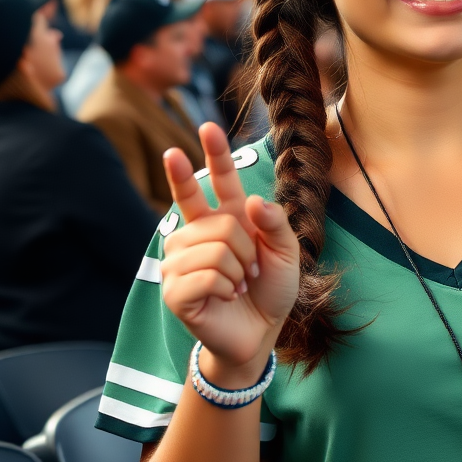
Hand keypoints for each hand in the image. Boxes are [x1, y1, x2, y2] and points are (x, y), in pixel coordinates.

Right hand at [161, 123, 299, 376]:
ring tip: (237, 284)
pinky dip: (225, 287)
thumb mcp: (287, 253)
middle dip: (246, 247)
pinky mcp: (173, 289)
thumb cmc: (271, 290)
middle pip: (221, 221)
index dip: (213, 154)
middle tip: (250, 269)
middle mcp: (197, 234)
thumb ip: (276, 223)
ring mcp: (180, 261)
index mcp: (225, 218)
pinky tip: (224, 297)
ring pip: (215, 247)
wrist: (260, 333)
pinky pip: (205, 275)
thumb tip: (253, 202)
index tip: (205, 127)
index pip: (217, 180)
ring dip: (237, 269)